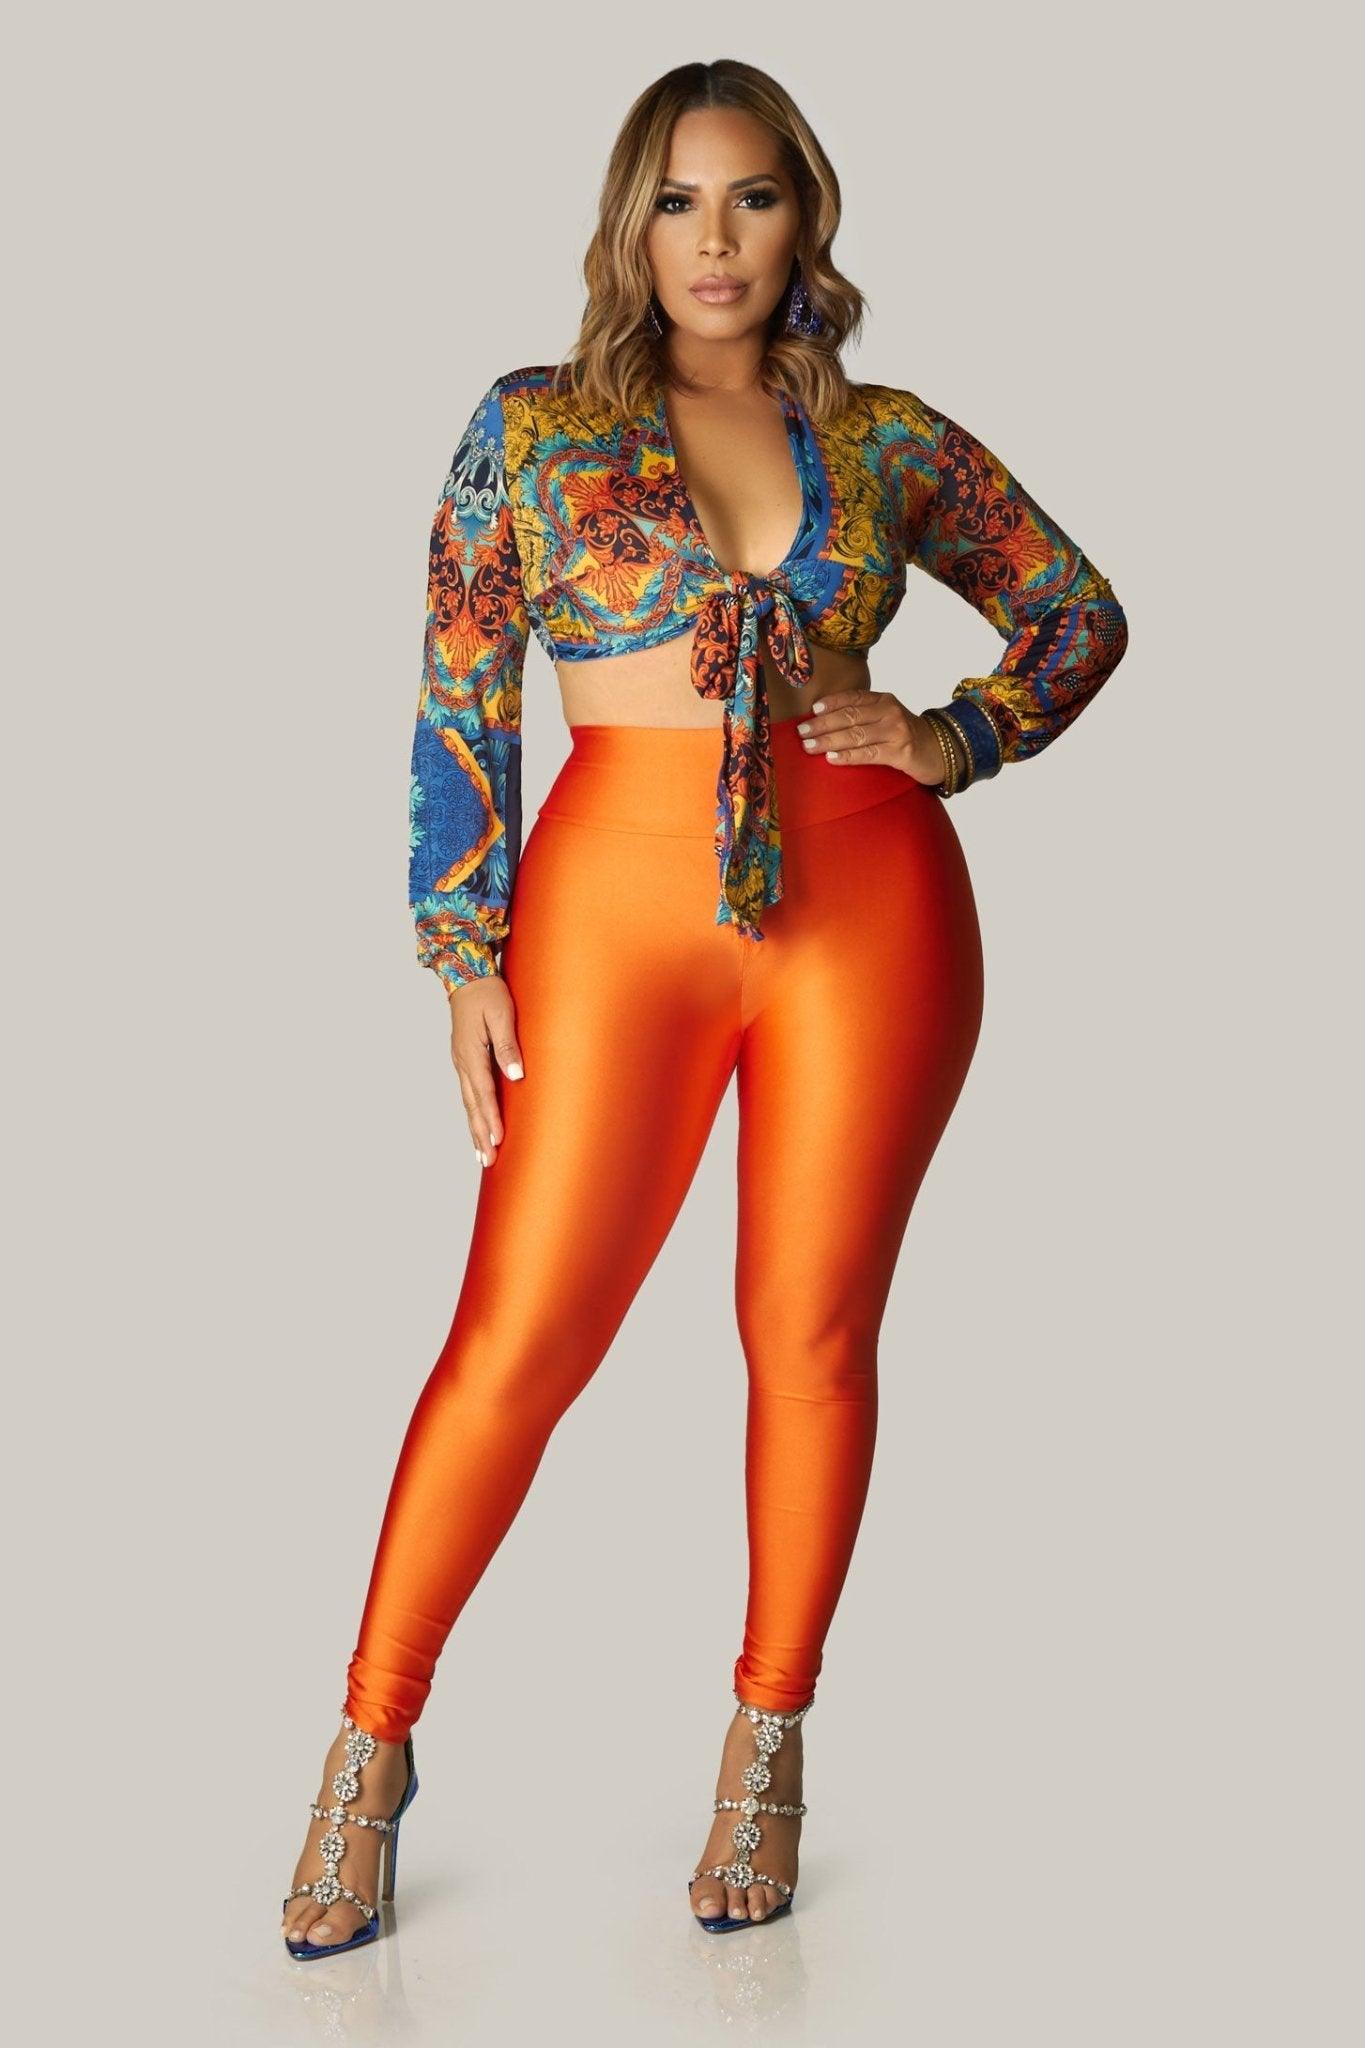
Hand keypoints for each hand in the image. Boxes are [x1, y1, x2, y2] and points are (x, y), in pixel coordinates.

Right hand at [447, 972, 524, 1165]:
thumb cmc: (487, 993)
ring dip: (475, 1129)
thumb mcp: (502, 1015)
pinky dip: (473, 1114)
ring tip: (481, 1154)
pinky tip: (478, 1125)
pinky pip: (468, 1094)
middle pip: (472, 1106)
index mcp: (471, 1054)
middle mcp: (462, 1063)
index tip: (499, 1140)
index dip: (492, 1118)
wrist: (466, 976)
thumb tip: (516, 1076)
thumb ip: (507, 1047)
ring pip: (468, 1103)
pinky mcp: (464, 1060)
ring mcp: (460, 1063)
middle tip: (488, 1161)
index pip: (484, 1093)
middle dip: (481, 1134)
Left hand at [794, 689, 961, 783]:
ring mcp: (896, 731)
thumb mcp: (886, 718)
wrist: (940, 751)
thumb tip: (823, 723)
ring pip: (855, 735)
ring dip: (829, 740)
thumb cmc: (904, 736)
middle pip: (850, 715)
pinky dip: (848, 756)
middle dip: (823, 724)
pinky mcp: (900, 752)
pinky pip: (868, 754)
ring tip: (809, 747)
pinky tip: (832, 758)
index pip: (853, 697)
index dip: (831, 702)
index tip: (812, 710)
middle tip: (802, 732)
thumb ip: (862, 716)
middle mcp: (889, 711)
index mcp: (883, 700)